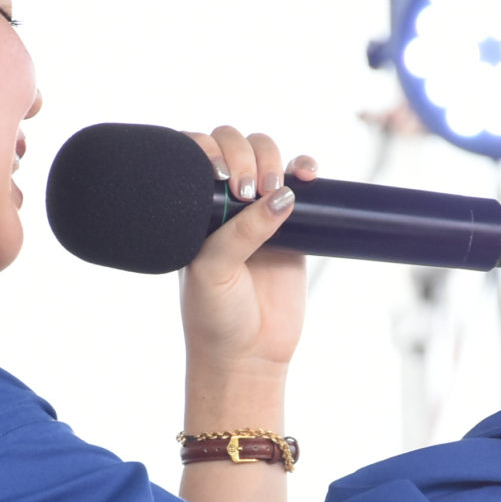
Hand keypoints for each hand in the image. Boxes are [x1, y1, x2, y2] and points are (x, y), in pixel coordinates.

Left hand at [178, 126, 316, 378]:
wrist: (247, 355)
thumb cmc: (214, 315)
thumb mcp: (213, 270)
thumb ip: (242, 232)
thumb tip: (282, 195)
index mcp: (192, 207)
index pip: (197, 154)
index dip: (210, 149)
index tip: (221, 176)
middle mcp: (224, 202)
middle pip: (236, 146)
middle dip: (246, 155)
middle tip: (249, 189)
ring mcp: (259, 211)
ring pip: (269, 157)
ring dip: (275, 158)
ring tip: (277, 188)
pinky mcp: (294, 227)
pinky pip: (301, 185)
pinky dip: (306, 169)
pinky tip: (308, 174)